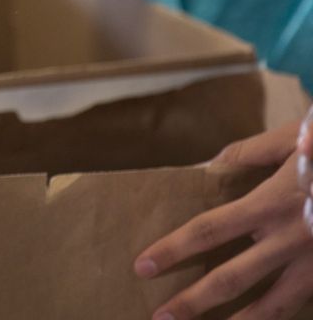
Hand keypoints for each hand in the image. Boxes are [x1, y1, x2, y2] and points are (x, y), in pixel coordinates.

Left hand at [135, 122, 312, 319]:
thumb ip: (248, 154)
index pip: (208, 230)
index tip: (142, 265)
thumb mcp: (292, 137)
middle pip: (232, 278)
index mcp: (272, 204)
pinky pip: (306, 304)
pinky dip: (282, 317)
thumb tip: (208, 165)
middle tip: (160, 318)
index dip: (174, 249)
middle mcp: (292, 239)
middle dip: (193, 301)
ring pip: (274, 306)